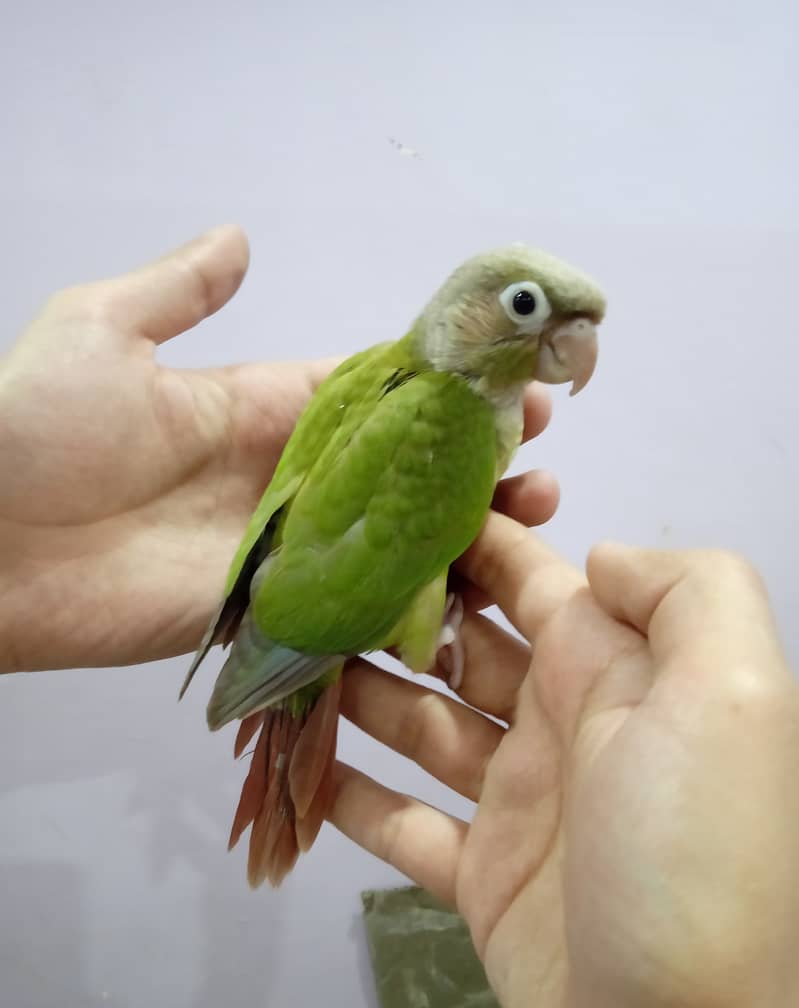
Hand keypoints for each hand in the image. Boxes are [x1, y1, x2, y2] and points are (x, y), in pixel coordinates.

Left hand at [0, 228, 557, 671]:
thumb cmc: (38, 431)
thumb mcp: (104, 333)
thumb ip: (179, 292)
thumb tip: (240, 239)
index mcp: (259, 412)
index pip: (371, 398)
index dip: (439, 391)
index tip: (509, 379)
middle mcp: (286, 485)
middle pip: (402, 474)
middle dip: (474, 461)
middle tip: (543, 453)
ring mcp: (286, 557)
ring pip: (396, 543)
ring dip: (467, 529)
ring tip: (536, 514)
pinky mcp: (274, 620)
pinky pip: (359, 612)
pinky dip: (419, 605)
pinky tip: (482, 594)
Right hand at [332, 515, 798, 1007]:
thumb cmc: (698, 861)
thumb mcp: (732, 698)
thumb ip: (685, 594)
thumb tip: (597, 553)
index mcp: (617, 675)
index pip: (531, 581)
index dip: (465, 543)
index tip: (381, 514)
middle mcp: (567, 726)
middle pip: (462, 647)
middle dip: (392, 615)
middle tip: (306, 588)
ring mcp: (523, 805)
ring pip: (421, 726)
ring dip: (356, 695)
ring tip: (282, 663)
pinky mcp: (485, 879)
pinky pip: (403, 822)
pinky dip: (350, 795)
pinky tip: (295, 767)